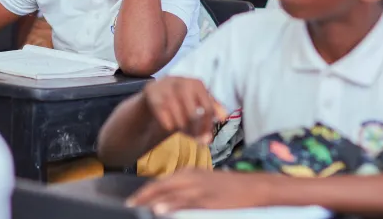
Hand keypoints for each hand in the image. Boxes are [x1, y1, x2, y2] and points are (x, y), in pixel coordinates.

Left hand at [127, 170, 273, 213]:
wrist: (254, 187)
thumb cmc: (229, 188)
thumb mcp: (204, 183)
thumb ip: (186, 189)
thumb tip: (168, 200)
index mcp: (188, 173)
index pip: (161, 181)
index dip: (145, 191)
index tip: (132, 199)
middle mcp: (190, 177)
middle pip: (160, 185)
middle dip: (143, 195)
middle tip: (128, 204)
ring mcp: (199, 188)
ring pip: (170, 194)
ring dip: (152, 200)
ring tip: (137, 206)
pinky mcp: (208, 199)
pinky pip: (185, 203)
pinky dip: (171, 205)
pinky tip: (160, 210)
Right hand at [142, 76, 225, 143]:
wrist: (156, 91)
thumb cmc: (183, 98)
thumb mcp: (199, 100)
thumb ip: (213, 108)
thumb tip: (224, 117)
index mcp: (196, 83)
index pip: (207, 109)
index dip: (208, 126)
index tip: (207, 138)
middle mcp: (181, 82)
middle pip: (192, 115)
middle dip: (194, 130)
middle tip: (194, 137)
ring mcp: (165, 88)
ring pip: (179, 120)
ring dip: (182, 130)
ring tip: (183, 130)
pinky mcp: (151, 95)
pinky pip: (165, 121)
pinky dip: (169, 126)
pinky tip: (170, 124)